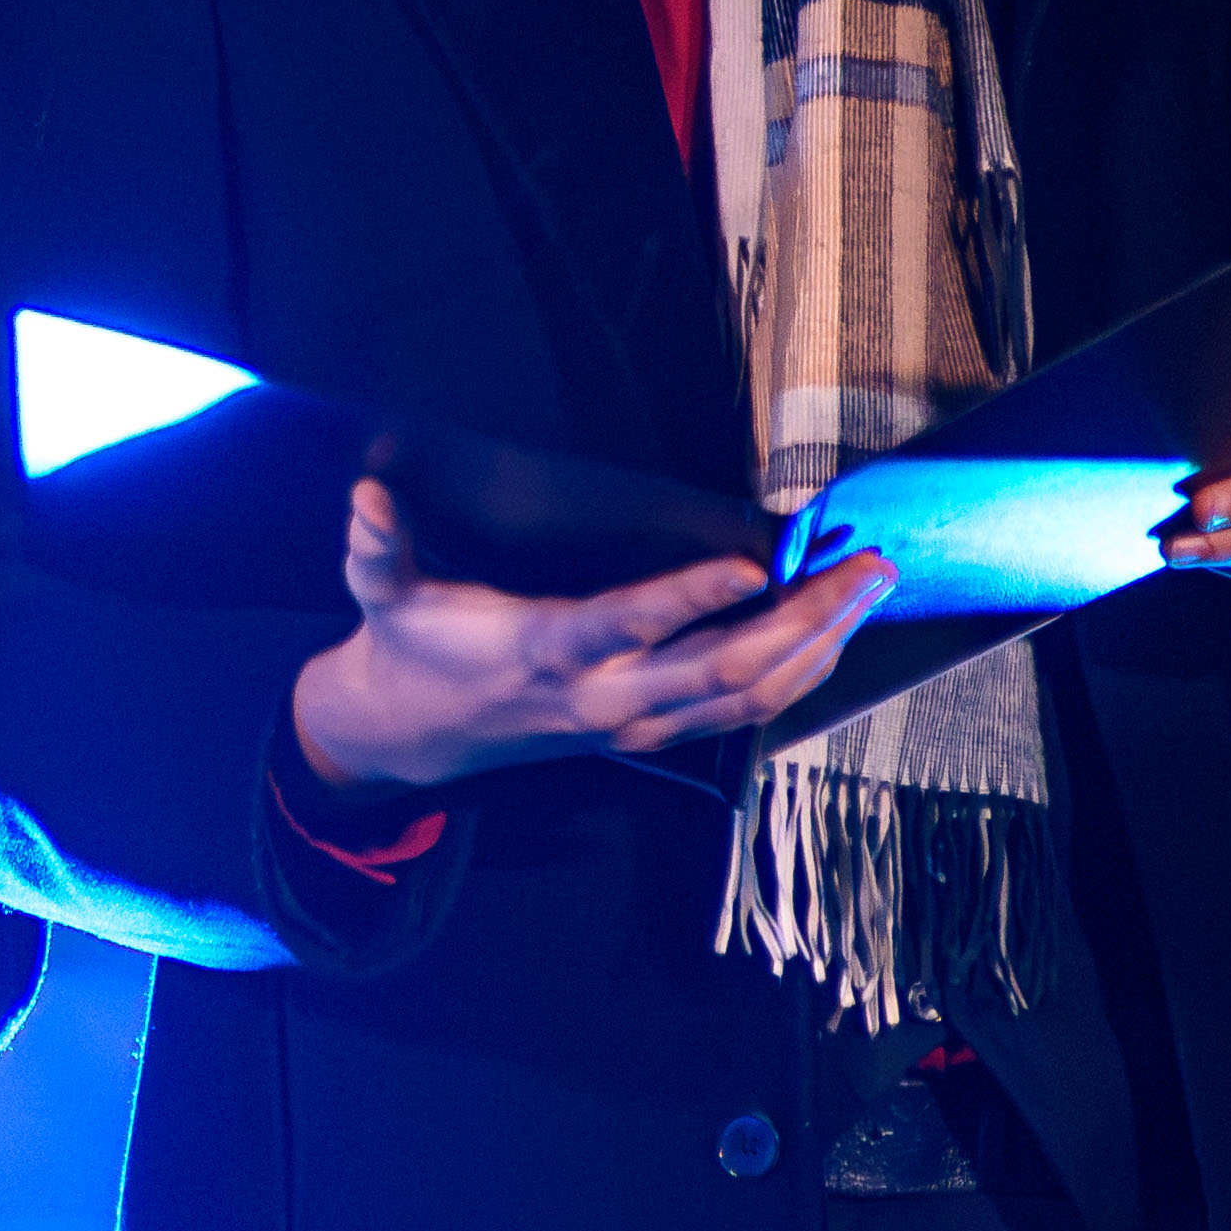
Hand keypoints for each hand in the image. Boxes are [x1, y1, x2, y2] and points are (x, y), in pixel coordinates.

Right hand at [285, 478, 893, 795]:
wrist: (413, 734)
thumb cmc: (410, 648)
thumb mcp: (383, 595)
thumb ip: (378, 547)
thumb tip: (364, 496)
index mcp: (545, 653)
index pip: (626, 625)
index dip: (688, 600)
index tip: (749, 564)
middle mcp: (602, 698)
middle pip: (724, 668)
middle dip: (804, 619)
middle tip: (863, 568)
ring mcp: (632, 723)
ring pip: (748, 696)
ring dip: (818, 645)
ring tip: (867, 591)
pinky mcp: (648, 733)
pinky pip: (741, 711)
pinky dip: (796, 673)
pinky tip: (832, 634)